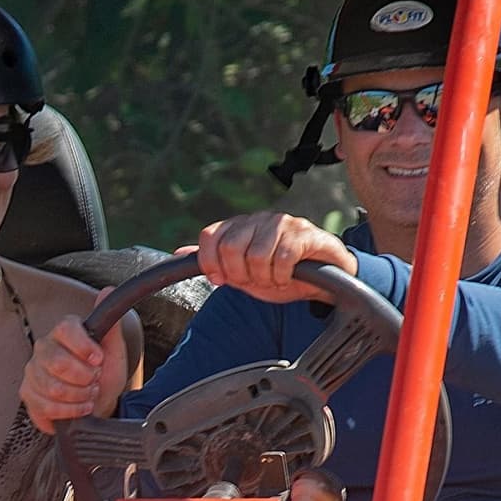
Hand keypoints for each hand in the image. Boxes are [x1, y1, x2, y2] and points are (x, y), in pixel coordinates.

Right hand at [23, 314, 121, 427]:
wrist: (99, 401)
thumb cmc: (103, 374)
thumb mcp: (114, 350)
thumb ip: (110, 323)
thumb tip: (107, 292)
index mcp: (63, 332)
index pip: (65, 329)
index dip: (84, 347)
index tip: (98, 359)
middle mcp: (44, 348)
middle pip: (57, 362)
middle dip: (84, 378)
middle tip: (94, 380)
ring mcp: (33, 371)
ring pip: (52, 388)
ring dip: (78, 396)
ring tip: (87, 394)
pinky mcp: (27, 393)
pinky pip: (45, 406)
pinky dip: (68, 411)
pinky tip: (77, 407)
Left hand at [190, 210, 358, 302]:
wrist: (322, 281)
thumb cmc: (280, 275)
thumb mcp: (241, 273)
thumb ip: (212, 262)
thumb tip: (177, 253)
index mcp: (239, 226)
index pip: (210, 236)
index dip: (211, 263)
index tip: (222, 280)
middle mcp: (258, 219)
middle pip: (230, 247)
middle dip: (241, 275)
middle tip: (255, 281)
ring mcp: (282, 223)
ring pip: (257, 256)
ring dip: (265, 278)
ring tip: (275, 279)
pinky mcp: (304, 232)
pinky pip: (283, 259)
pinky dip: (283, 277)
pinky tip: (288, 277)